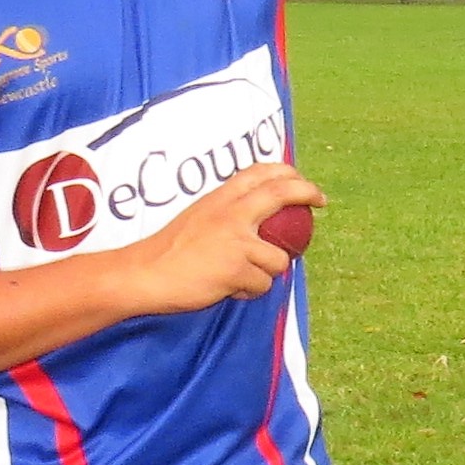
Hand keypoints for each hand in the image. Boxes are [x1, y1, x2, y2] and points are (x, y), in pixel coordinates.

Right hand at [122, 164, 325, 312]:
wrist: (144, 274)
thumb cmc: (167, 253)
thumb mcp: (196, 219)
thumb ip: (225, 217)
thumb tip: (255, 228)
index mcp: (219, 198)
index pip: (260, 173)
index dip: (288, 173)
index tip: (303, 180)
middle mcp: (231, 213)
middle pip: (281, 193)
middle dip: (307, 192)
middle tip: (319, 201)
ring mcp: (236, 240)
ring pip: (278, 259)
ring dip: (266, 273)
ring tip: (239, 278)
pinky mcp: (237, 269)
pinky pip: (261, 285)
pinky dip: (249, 291)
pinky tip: (227, 289)